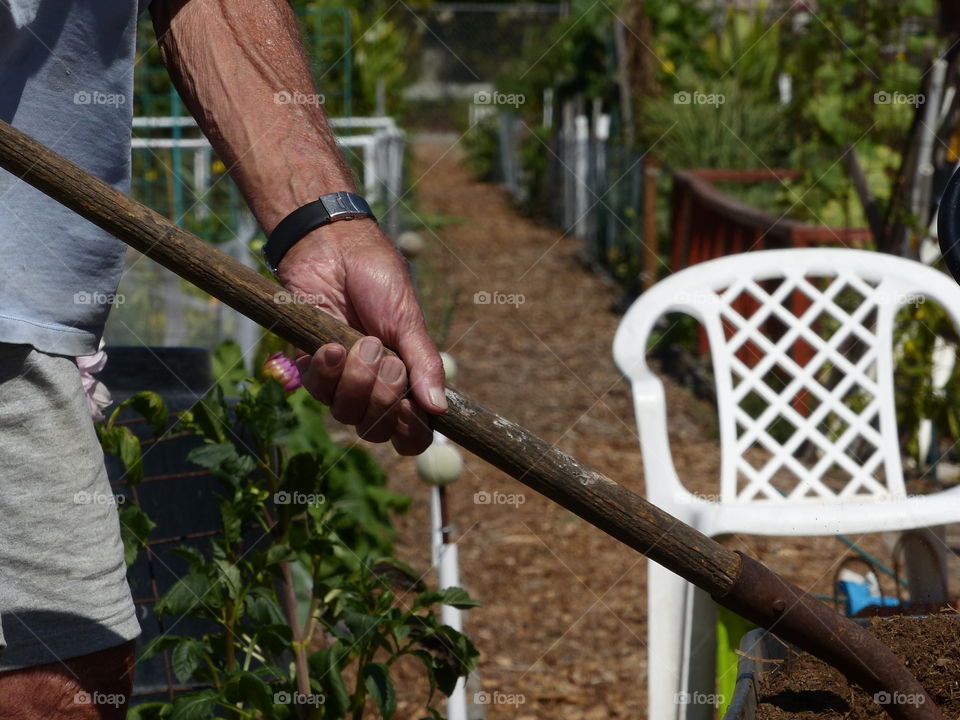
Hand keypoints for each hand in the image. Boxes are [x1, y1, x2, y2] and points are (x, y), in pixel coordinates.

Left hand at [277, 219, 443, 454]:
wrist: (333, 249)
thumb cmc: (377, 279)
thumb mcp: (408, 320)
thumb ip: (425, 364)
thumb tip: (440, 408)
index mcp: (405, 380)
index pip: (410, 432)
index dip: (411, 433)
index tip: (410, 411)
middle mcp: (372, 388)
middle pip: (376, 430)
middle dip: (383, 398)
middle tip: (387, 358)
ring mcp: (341, 381)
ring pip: (345, 414)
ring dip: (356, 381)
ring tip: (362, 342)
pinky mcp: (311, 367)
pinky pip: (317, 391)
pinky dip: (327, 370)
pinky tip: (332, 344)